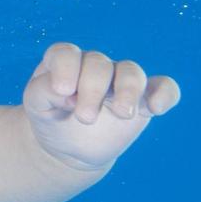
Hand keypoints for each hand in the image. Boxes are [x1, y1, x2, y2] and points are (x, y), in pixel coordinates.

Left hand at [21, 43, 180, 172]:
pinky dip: (165, 94)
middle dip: (93, 89)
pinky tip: (156, 109)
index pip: (66, 54)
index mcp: (65, 62)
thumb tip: (68, 92)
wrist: (68, 147)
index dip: (66, 68)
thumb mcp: (35, 107)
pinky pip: (163, 88)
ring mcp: (120, 82)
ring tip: (122, 113)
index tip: (64, 92)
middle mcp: (94, 66)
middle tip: (85, 118)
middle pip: (100, 64)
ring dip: (128, 90)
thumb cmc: (50, 119)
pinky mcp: (142, 101)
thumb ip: (43, 92)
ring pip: (131, 72)